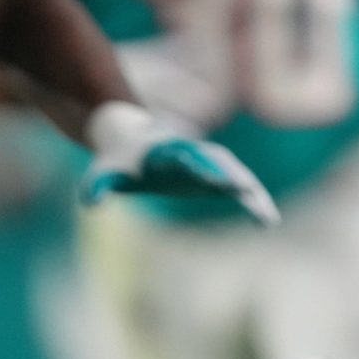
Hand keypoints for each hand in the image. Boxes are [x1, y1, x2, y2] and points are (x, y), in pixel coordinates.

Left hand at [80, 102, 278, 223]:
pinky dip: (252, 199)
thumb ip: (98, 185)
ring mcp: (207, 161)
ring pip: (235, 175)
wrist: (127, 137)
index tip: (216, 180)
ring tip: (268, 220)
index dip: (201, 167)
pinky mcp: (213, 173)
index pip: (187, 159)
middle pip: (219, 165)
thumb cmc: (114, 159)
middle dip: (236, 180)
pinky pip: (237, 185)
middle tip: (253, 198)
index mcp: (167, 152)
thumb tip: (91, 202)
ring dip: (252, 194)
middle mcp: (193, 153)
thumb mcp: (102, 171)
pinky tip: (267, 221)